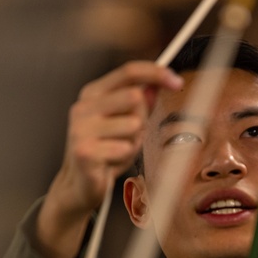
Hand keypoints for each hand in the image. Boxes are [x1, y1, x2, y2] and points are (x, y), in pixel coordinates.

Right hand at [35, 62, 183, 257]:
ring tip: (117, 151)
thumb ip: (141, 104)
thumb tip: (156, 85)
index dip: (156, 73)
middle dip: (142, 118)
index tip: (177, 81)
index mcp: (92, 94)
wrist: (79, 184)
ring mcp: (81, 128)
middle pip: (134, 96)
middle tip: (129, 136)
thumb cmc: (105, 152)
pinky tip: (110, 163)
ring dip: (133, 142)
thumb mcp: (126, 123)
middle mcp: (83, 107)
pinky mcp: (85, 151)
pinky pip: (125, 148)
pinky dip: (124, 158)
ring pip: (133, 124)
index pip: (128, 72)